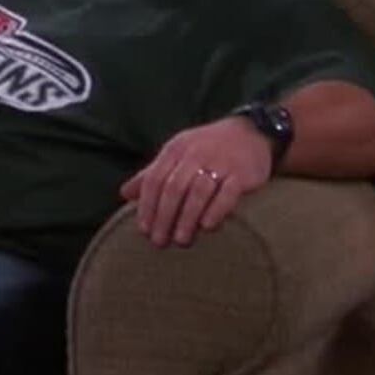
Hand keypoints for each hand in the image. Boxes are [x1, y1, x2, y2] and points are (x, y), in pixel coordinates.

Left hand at [119, 115, 273, 248]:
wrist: (251, 133)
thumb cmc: (206, 148)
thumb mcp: (177, 154)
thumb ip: (152, 173)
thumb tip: (124, 193)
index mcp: (175, 150)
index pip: (154, 179)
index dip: (146, 206)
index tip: (143, 230)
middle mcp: (195, 154)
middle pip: (173, 188)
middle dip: (164, 217)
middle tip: (159, 241)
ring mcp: (220, 162)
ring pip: (198, 191)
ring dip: (187, 217)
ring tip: (181, 240)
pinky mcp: (242, 173)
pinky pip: (227, 192)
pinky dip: (216, 210)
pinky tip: (207, 227)